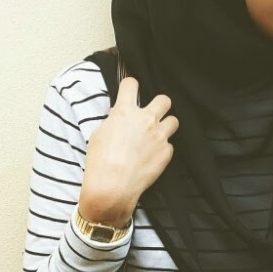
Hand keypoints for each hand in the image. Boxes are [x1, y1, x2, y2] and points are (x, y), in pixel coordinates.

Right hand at [79, 77, 178, 225]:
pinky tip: (152, 156)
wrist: (112, 186)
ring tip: (156, 135)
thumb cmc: (100, 162)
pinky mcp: (166, 153)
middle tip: (152, 114)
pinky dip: (163, 148)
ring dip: (166, 125)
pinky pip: (170, 145)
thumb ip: (112, 121)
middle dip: (159, 105)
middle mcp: (145, 120)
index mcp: (125, 112)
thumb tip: (118, 116)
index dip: (130, 86)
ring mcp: (159, 136)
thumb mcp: (98, 134)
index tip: (130, 90)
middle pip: (164, 100)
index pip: (131, 84)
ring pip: (174, 120)